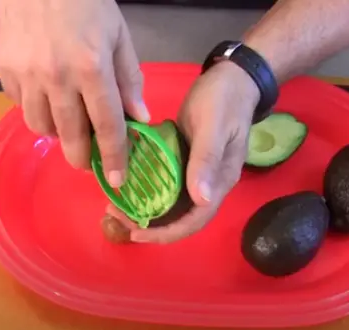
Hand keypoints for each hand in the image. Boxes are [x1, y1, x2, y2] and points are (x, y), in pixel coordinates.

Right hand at [0, 0, 148, 186]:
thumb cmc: (86, 2)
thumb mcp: (118, 36)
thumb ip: (129, 78)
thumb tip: (139, 117)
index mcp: (91, 68)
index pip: (107, 126)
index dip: (115, 156)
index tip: (119, 179)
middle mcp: (56, 77)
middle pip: (70, 136)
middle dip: (83, 158)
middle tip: (89, 162)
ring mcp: (26, 74)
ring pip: (41, 126)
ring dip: (58, 134)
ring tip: (68, 126)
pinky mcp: (3, 69)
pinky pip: (20, 105)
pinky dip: (35, 110)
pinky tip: (46, 100)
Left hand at [108, 61, 260, 243]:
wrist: (232, 78)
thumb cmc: (225, 100)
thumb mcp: (214, 127)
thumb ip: (207, 161)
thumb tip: (201, 199)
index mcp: (220, 181)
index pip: (195, 219)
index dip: (167, 232)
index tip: (137, 233)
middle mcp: (210, 184)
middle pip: (181, 216)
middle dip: (151, 224)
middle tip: (116, 216)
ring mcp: (198, 173)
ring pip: (172, 203)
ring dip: (146, 209)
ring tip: (116, 205)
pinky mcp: (187, 161)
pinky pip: (167, 184)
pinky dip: (148, 189)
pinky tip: (128, 184)